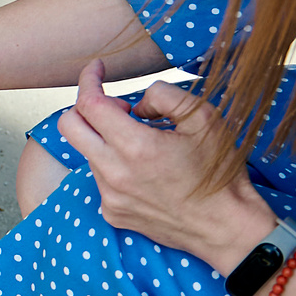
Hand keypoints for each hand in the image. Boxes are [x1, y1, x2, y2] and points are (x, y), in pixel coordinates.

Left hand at [55, 59, 275, 271]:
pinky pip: (100, 179)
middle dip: (85, 107)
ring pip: (87, 152)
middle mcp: (114, 173)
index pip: (89, 103)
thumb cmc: (219, 172)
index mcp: (135, 146)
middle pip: (69, 127)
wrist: (226, 227)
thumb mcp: (203, 119)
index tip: (98, 68)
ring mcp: (110, 196)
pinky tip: (145, 171)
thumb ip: (164, 96)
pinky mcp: (113, 213)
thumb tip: (136, 105)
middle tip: (119, 108)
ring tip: (145, 144)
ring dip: (105, 139)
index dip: (89, 79)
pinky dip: (114, 166)